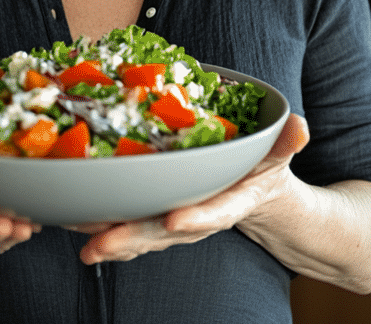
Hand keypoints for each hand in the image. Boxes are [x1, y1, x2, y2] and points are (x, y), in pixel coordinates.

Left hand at [74, 113, 310, 263]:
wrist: (255, 196)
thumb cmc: (262, 169)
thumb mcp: (279, 154)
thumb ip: (287, 142)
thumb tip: (301, 127)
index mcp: (230, 201)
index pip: (215, 213)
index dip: (197, 218)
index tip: (175, 220)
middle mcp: (199, 218)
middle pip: (164, 232)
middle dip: (132, 238)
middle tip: (100, 243)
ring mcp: (175, 223)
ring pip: (139, 235)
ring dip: (108, 238)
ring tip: (77, 237)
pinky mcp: (155, 219)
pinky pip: (126, 226)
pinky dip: (99, 227)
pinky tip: (70, 224)